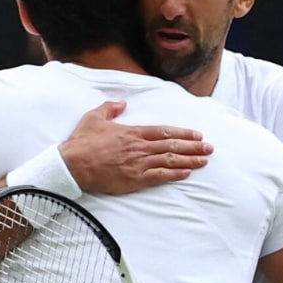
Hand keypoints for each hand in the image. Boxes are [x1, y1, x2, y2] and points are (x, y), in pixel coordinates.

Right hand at [59, 100, 211, 194]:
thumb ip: (110, 108)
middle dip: (193, 147)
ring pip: (170, 161)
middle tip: (209, 148)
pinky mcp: (134, 179)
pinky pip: (159, 176)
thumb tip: (122, 103)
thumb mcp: (94, 118)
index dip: (183, 134)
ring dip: (189, 160)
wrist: (73, 164)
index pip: (164, 132)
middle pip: (172, 146)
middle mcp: (139, 147)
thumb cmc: (82, 142)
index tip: (197, 134)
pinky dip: (174, 175)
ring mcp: (138, 164)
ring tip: (204, 160)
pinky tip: (186, 173)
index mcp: (133, 132)